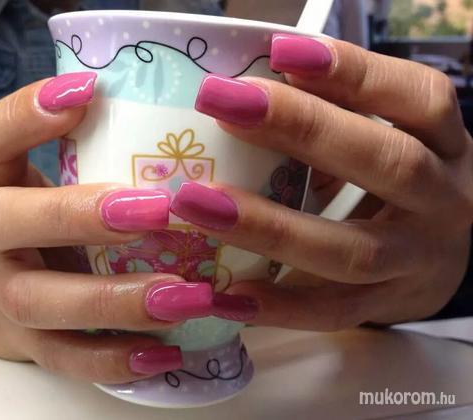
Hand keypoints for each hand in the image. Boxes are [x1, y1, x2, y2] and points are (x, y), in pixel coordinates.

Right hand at [0, 72, 222, 382]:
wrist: (0, 303)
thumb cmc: (47, 229)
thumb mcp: (57, 184)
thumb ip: (100, 156)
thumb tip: (193, 120)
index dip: (24, 113)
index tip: (87, 91)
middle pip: (7, 220)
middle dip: (80, 214)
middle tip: (156, 210)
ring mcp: (3, 296)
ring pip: (41, 300)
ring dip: (115, 298)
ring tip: (185, 296)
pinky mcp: (28, 345)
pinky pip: (66, 358)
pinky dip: (116, 358)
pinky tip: (167, 352)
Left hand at [172, 35, 472, 329]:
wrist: (441, 259)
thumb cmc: (398, 184)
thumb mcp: (385, 138)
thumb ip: (336, 116)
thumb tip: (251, 92)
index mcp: (445, 144)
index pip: (417, 98)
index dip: (354, 73)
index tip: (282, 51)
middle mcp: (443, 200)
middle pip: (386, 162)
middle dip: (302, 129)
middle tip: (222, 105)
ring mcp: (418, 261)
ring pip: (351, 250)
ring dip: (270, 226)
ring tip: (196, 203)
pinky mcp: (387, 305)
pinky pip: (331, 311)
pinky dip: (276, 304)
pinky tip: (222, 293)